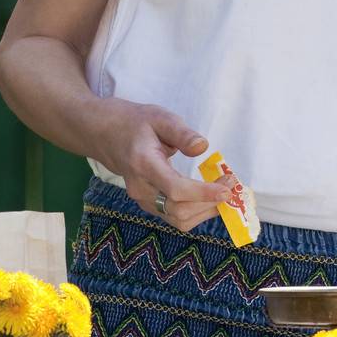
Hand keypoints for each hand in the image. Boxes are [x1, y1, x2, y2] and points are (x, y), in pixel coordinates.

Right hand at [93, 99, 232, 231]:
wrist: (104, 134)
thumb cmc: (134, 123)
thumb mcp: (160, 118)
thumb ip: (182, 133)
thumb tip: (202, 147)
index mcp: (143, 165)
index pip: (175, 189)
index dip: (203, 193)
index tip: (227, 189)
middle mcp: (140, 188)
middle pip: (179, 210)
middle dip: (210, 202)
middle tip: (232, 184)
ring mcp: (142, 199)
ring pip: (178, 219)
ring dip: (206, 210)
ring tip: (225, 190)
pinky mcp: (148, 203)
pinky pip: (175, 217)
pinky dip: (197, 211)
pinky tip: (211, 197)